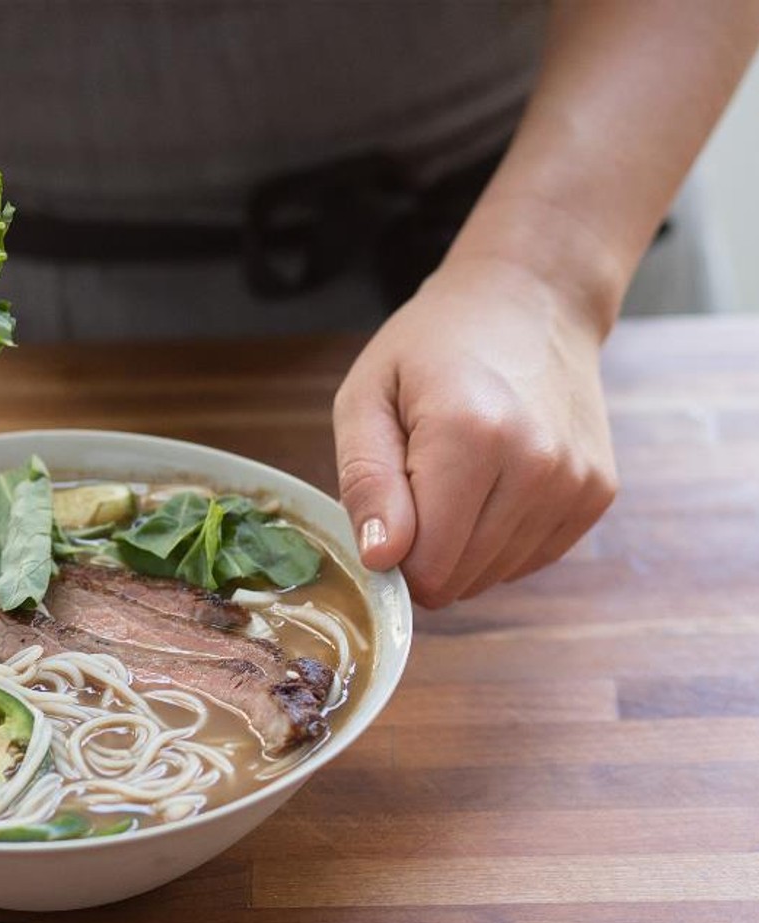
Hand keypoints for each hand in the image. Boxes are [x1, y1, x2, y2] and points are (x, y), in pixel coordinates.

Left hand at [332, 256, 618, 607]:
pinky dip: (499, 538)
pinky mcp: (597, 493)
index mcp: (469, 436)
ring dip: (462, 545)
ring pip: (494, 576)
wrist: (530, 301)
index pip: (425, 566)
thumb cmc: (432, 349)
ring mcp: (576, 482)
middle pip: (459, 579)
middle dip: (424, 551)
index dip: (391, 554)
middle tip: (419, 482)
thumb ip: (365, 482)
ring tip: (459, 474)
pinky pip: (528, 559)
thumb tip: (379, 558)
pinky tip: (492, 482)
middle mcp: (536, 464)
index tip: (387, 507)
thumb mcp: (366, 398)